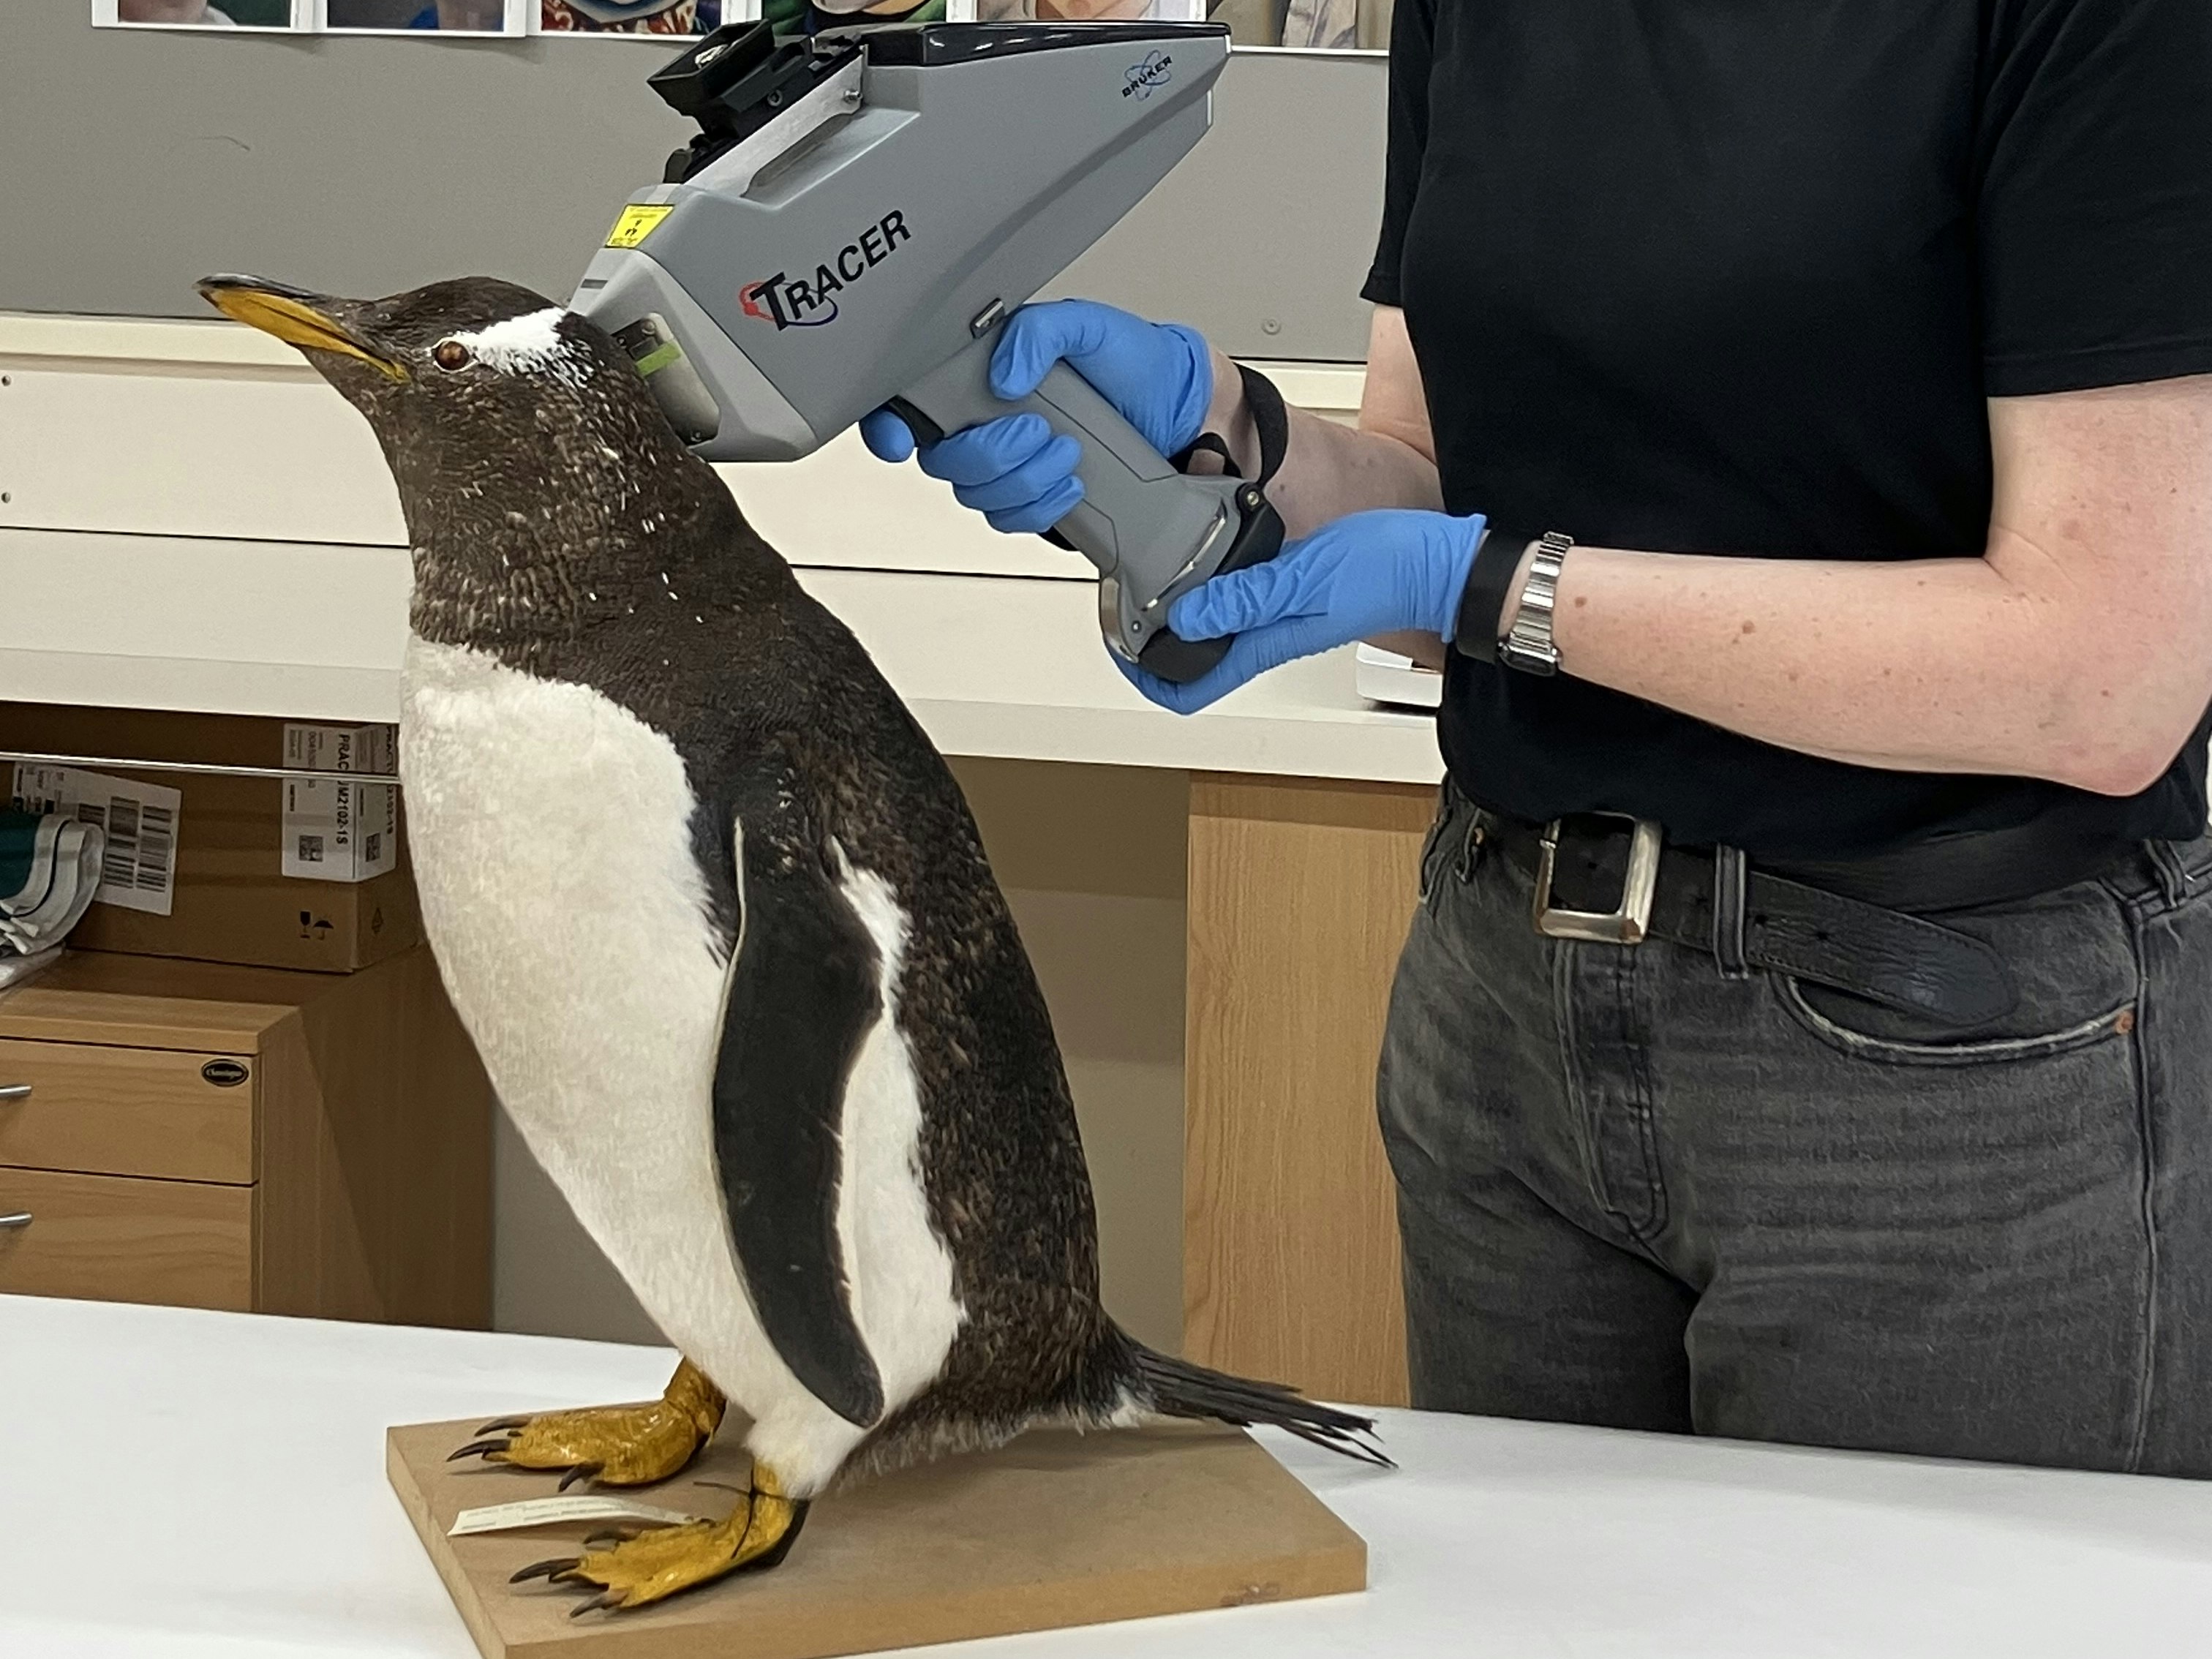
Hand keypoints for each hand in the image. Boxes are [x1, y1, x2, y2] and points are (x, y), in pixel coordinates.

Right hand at [858, 299, 1212, 535]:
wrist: (1180, 410)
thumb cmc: (1133, 362)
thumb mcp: (1087, 324)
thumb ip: (1039, 331)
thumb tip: (1003, 371)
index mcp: (981, 372)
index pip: (908, 402)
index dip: (887, 424)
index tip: (900, 436)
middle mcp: (986, 419)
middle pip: (942, 460)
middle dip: (989, 453)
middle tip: (1036, 431)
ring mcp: (1009, 461)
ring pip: (976, 494)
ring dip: (1022, 480)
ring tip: (1067, 451)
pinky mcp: (1035, 495)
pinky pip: (1011, 519)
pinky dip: (1040, 506)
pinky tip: (1070, 482)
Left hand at [1116, 509, 1487, 713]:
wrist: (1437, 563)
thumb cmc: (1386, 572)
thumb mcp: (1304, 578)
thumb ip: (1245, 597)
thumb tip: (1185, 616)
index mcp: (1265, 643)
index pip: (1191, 689)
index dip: (1146, 679)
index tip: (1121, 652)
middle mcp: (1267, 636)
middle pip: (1193, 657)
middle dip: (1152, 639)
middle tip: (1123, 606)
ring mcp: (1279, 614)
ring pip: (1213, 625)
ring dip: (1180, 608)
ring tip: (1152, 576)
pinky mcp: (1291, 589)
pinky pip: (1240, 595)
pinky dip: (1214, 581)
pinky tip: (1208, 550)